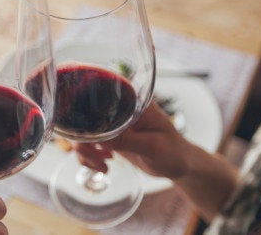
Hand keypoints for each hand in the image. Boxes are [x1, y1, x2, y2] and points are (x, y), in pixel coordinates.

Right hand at [75, 102, 237, 220]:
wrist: (178, 164)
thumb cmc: (173, 152)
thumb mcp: (152, 146)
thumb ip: (126, 140)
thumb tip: (98, 136)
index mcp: (132, 100)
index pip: (98, 96)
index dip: (83, 111)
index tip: (85, 134)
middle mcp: (119, 107)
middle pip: (83, 115)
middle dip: (83, 140)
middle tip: (95, 157)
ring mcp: (112, 122)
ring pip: (82, 131)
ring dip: (85, 151)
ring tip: (101, 165)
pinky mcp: (108, 135)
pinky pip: (87, 143)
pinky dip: (88, 156)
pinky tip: (103, 164)